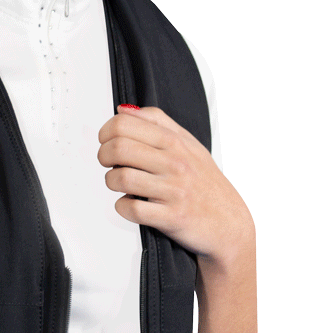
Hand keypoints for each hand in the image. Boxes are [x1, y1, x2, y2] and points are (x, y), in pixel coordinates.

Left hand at [97, 104, 251, 261]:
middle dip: (103, 156)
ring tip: (118, 183)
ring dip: (111, 182)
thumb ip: (157, 122)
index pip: (125, 124)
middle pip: (119, 148)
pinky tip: (130, 203)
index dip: (106, 132)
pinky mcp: (171, 216)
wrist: (229, 222)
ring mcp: (174, 190)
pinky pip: (132, 209)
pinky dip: (122, 207)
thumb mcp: (189, 144)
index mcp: (176, 142)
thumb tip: (123, 110)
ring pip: (121, 178)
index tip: (106, 141)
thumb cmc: (206, 183)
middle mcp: (175, 163)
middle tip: (108, 162)